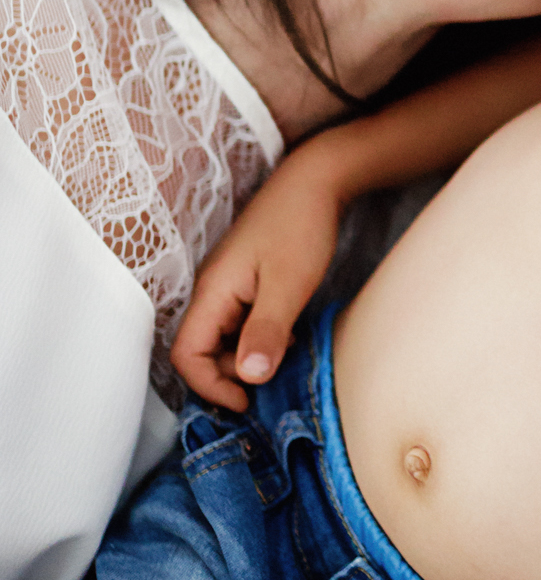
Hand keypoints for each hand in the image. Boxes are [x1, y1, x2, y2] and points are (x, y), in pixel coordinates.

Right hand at [171, 142, 345, 406]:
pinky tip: (289, 337)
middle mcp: (213, 291)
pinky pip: (241, 325)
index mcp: (212, 292)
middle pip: (201, 352)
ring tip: (286, 357)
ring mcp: (229, 287)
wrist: (316, 180)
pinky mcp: (248, 284)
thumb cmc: (301, 227)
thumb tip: (249, 379)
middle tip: (274, 377)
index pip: (186, 355)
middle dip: (231, 374)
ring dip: (248, 358)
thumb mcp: (289, 285)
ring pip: (223, 340)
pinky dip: (259, 340)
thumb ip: (266, 332)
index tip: (248, 400)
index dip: (210, 385)